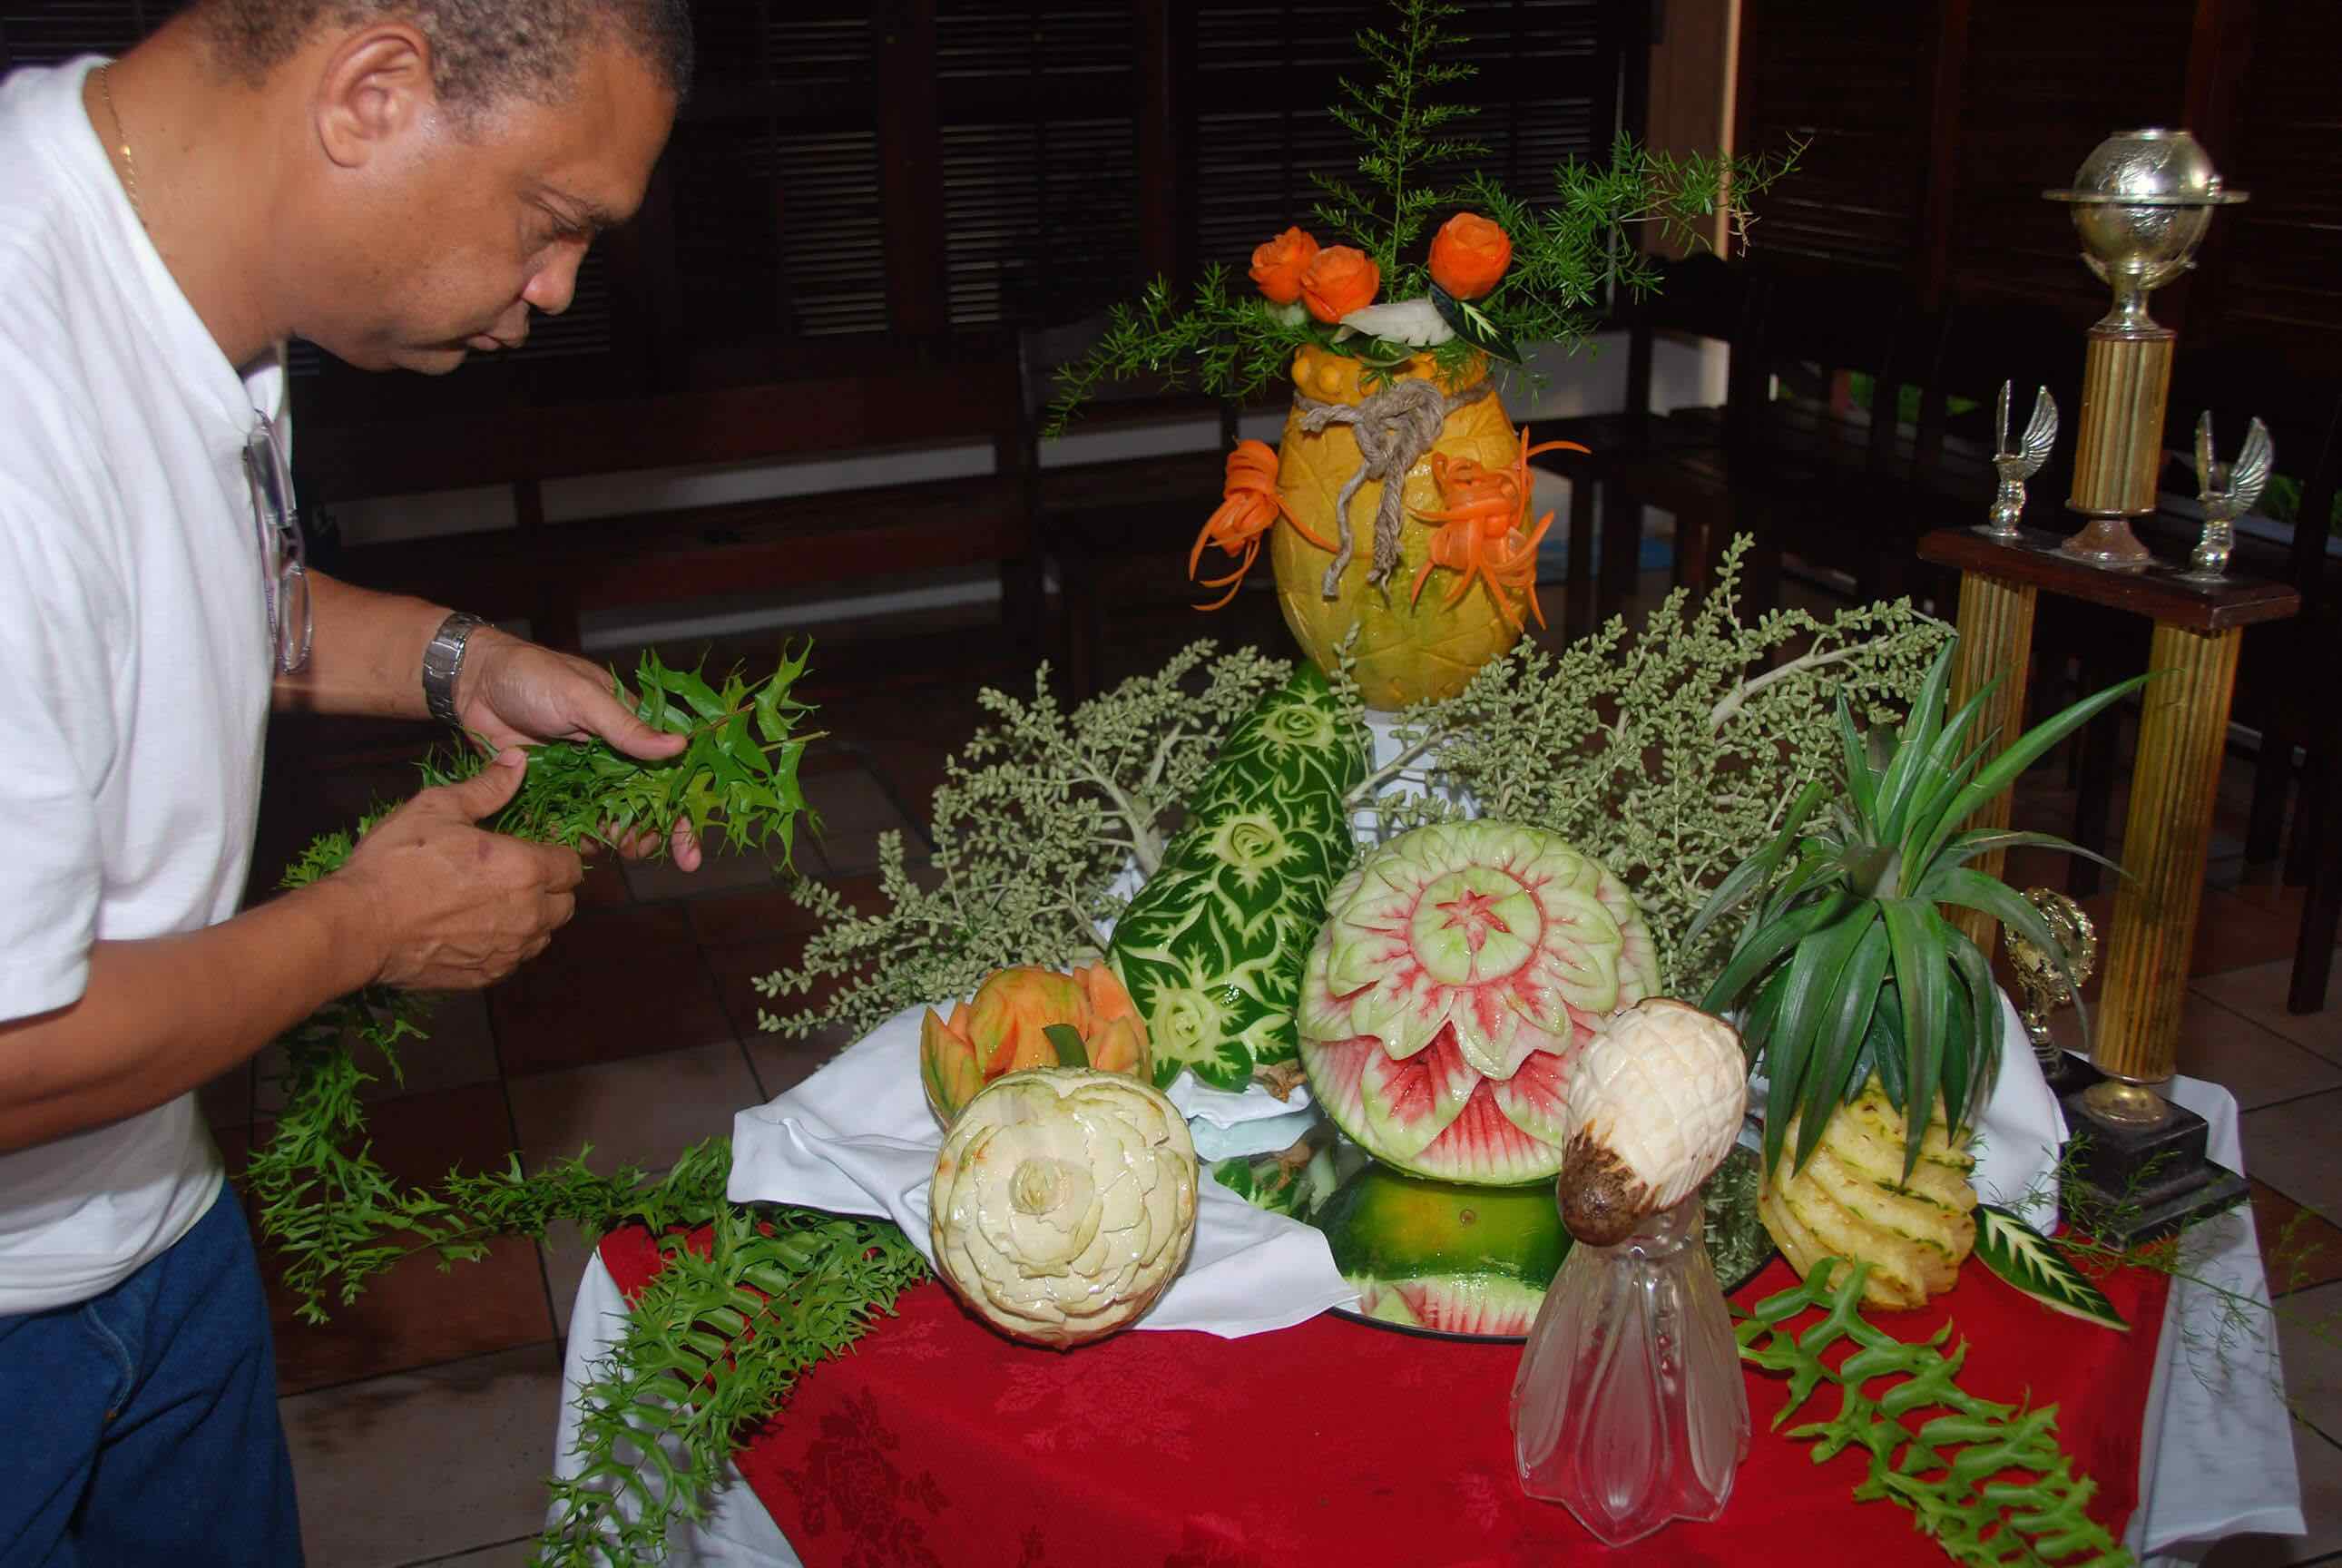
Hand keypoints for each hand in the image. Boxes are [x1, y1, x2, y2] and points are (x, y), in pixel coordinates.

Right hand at [335, 750, 586, 989]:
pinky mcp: (488, 976)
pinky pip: (515, 960)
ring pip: (544, 935)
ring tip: (497, 903)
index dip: (557, 855)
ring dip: (533, 919)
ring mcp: (510, 950)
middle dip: (551, 889)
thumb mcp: (438, 808)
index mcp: (526, 869)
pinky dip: (507, 945)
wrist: (359, 927)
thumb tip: (518, 761)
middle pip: (565, 904)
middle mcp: (529, 914)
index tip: (534, 850)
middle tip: (517, 875)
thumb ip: (487, 787)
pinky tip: (478, 930)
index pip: (572, 866)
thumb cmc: (397, 862)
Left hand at [452, 629, 702, 869]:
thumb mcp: (583, 697)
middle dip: (648, 833)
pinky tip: (571, 844)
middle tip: (638, 849)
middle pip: (643, 804)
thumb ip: (626, 727)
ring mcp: (582, 774)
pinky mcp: (552, 787)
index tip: (689, 851)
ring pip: (608, 816)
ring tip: (609, 846)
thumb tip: (680, 746)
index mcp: (629, 726)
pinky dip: (574, 834)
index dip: (681, 812)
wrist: (473, 682)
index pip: (668, 770)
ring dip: (614, 837)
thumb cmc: (533, 675)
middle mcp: (612, 754)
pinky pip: (569, 818)